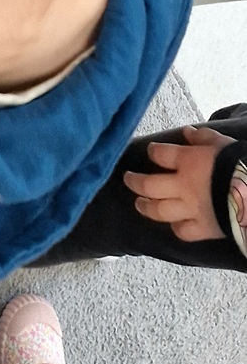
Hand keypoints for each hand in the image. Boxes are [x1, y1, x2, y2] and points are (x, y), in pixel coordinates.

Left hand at [124, 124, 234, 241]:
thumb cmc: (239, 164)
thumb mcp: (222, 143)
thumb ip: (202, 137)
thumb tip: (186, 132)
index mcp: (188, 162)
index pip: (160, 154)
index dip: (154, 152)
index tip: (151, 151)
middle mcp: (183, 186)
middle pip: (149, 185)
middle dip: (135, 181)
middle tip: (128, 179)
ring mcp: (190, 210)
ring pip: (159, 210)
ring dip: (146, 207)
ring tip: (139, 203)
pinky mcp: (202, 229)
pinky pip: (182, 231)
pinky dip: (175, 227)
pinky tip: (173, 222)